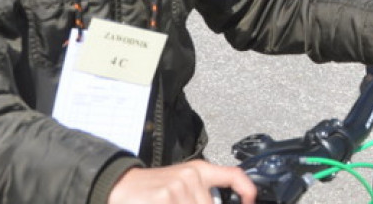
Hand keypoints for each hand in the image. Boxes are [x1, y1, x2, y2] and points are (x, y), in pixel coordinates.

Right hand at [108, 161, 256, 203]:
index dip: (247, 190)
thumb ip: (201, 195)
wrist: (122, 185)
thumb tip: (220, 202)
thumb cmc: (154, 190)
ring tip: (169, 203)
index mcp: (199, 171)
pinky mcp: (164, 197)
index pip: (232, 175)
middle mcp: (192, 176)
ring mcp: (178, 187)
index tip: (250, 202)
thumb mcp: (182, 186)